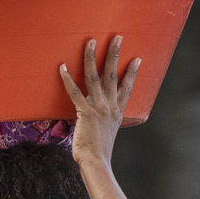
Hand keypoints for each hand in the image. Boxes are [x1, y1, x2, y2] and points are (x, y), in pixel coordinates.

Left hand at [60, 36, 140, 170]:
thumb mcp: (107, 133)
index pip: (127, 87)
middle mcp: (110, 106)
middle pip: (113, 74)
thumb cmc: (99, 152)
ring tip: (90, 41)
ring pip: (95, 77)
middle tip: (117, 37)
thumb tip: (99, 119)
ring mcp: (98, 107)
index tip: (137, 58)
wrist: (96, 162)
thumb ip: (104, 122)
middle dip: (114, 54)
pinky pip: (74, 92)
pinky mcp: (85, 112)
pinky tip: (62, 67)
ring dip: (92, 57)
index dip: (132, 72)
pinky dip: (67, 79)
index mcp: (117, 111)